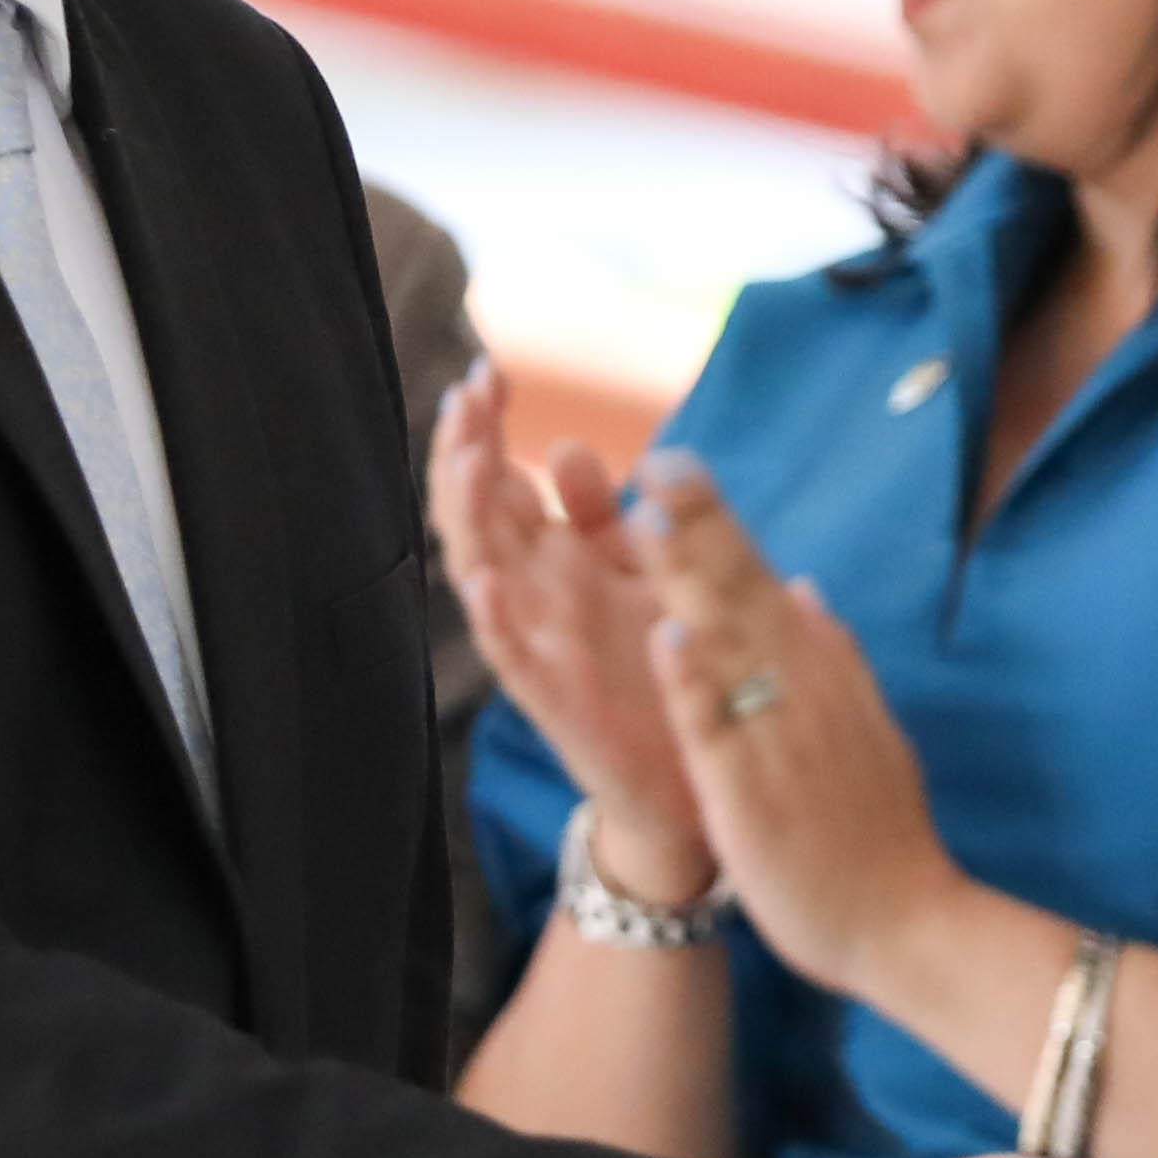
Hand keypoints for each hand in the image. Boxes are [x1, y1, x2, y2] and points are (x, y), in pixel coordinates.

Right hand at [433, 372, 707, 901]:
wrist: (692, 785)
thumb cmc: (658, 676)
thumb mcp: (638, 578)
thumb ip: (600, 519)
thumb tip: (566, 447)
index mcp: (556, 564)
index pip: (502, 482)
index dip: (486, 430)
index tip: (488, 372)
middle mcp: (536, 600)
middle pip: (478, 515)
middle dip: (466, 453)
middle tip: (467, 395)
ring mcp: (540, 648)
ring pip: (483, 576)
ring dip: (469, 521)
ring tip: (466, 464)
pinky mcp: (558, 701)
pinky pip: (516, 659)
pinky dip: (497, 620)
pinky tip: (487, 582)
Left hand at [630, 460, 957, 1001]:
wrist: (909, 924)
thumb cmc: (879, 835)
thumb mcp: (866, 729)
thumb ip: (833, 657)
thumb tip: (805, 587)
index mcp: (822, 676)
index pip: (762, 583)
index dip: (718, 522)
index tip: (675, 462)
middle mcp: (805, 692)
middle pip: (745, 595)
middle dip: (700, 526)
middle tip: (657, 458)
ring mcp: (780, 739)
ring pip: (729, 645)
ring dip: (690, 578)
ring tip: (648, 517)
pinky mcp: (755, 795)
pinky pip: (719, 730)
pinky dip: (694, 680)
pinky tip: (667, 635)